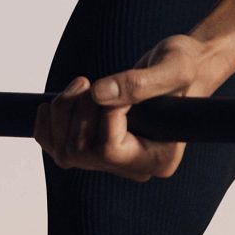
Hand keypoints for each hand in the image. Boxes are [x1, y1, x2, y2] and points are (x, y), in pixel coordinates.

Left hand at [33, 33, 224, 181]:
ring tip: (81, 84)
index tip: (117, 86)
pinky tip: (53, 104)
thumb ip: (139, 83)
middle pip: (82, 152)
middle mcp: (134, 167)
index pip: (110, 150)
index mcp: (159, 158)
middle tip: (90, 80)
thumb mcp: (174, 68)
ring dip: (63, 113)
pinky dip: (48, 126)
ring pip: (66, 152)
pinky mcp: (96, 148)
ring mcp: (113, 161)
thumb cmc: (187, 67)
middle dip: (78, 110)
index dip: (104, 114)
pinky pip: (57, 149)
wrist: (184, 67)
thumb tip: (98, 94)